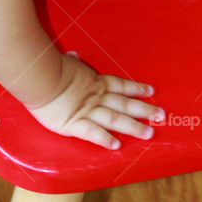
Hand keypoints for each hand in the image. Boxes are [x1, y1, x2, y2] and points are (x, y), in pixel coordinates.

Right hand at [27, 52, 162, 149]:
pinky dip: (105, 139)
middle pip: (125, 104)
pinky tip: (117, 145)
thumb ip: (71, 62)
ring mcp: (87, 110)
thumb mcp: (64, 63)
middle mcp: (95, 97)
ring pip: (115, 119)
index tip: (151, 91)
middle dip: (144, 110)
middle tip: (161, 115)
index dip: (136, 88)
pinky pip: (93, 133)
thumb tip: (72, 55)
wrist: (39, 78)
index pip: (120, 85)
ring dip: (133, 126)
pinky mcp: (75, 123)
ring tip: (149, 133)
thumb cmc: (49, 68)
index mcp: (93, 82)